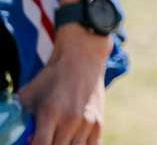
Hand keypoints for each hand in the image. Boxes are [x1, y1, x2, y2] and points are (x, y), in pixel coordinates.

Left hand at [18, 26, 107, 144]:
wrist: (81, 58)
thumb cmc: (51, 77)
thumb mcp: (28, 95)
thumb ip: (22, 118)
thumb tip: (20, 136)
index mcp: (49, 113)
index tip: (30, 141)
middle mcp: (70, 120)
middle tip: (43, 139)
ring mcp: (87, 122)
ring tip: (58, 138)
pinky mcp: (98, 122)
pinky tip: (71, 141)